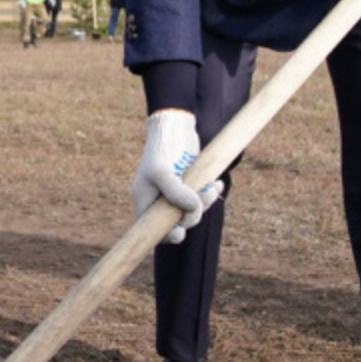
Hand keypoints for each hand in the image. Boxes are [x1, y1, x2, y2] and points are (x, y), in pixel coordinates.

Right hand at [131, 110, 223, 244]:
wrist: (175, 125)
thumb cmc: (163, 148)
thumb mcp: (163, 171)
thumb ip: (175, 193)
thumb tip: (192, 209)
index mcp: (144, 199)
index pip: (151, 229)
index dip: (165, 236)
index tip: (179, 232)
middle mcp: (158, 200)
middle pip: (175, 222)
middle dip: (192, 214)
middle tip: (202, 196)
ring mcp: (174, 194)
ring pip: (191, 211)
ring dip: (205, 202)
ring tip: (212, 187)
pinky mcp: (188, 186)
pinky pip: (200, 200)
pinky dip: (210, 194)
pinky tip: (216, 184)